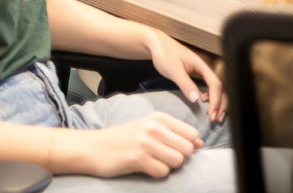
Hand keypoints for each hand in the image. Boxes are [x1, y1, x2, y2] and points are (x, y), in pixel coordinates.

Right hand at [74, 112, 202, 176]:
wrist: (93, 147)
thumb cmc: (124, 139)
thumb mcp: (150, 128)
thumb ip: (175, 133)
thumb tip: (199, 143)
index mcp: (160, 118)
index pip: (192, 134)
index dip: (186, 145)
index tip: (173, 149)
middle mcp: (155, 128)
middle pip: (187, 149)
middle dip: (179, 157)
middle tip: (163, 158)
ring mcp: (146, 143)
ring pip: (177, 161)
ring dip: (168, 166)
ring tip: (154, 162)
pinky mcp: (137, 159)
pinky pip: (162, 172)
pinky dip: (157, 173)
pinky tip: (145, 168)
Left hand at [146, 30, 225, 122]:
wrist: (157, 44)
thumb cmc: (165, 55)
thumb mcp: (174, 70)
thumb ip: (186, 84)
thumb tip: (197, 100)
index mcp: (203, 65)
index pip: (216, 83)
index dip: (216, 100)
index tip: (211, 115)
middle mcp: (206, 68)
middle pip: (221, 86)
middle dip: (222, 103)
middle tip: (217, 119)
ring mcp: (202, 71)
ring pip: (216, 87)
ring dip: (218, 101)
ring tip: (215, 115)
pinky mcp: (197, 74)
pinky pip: (210, 86)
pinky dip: (212, 96)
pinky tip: (205, 102)